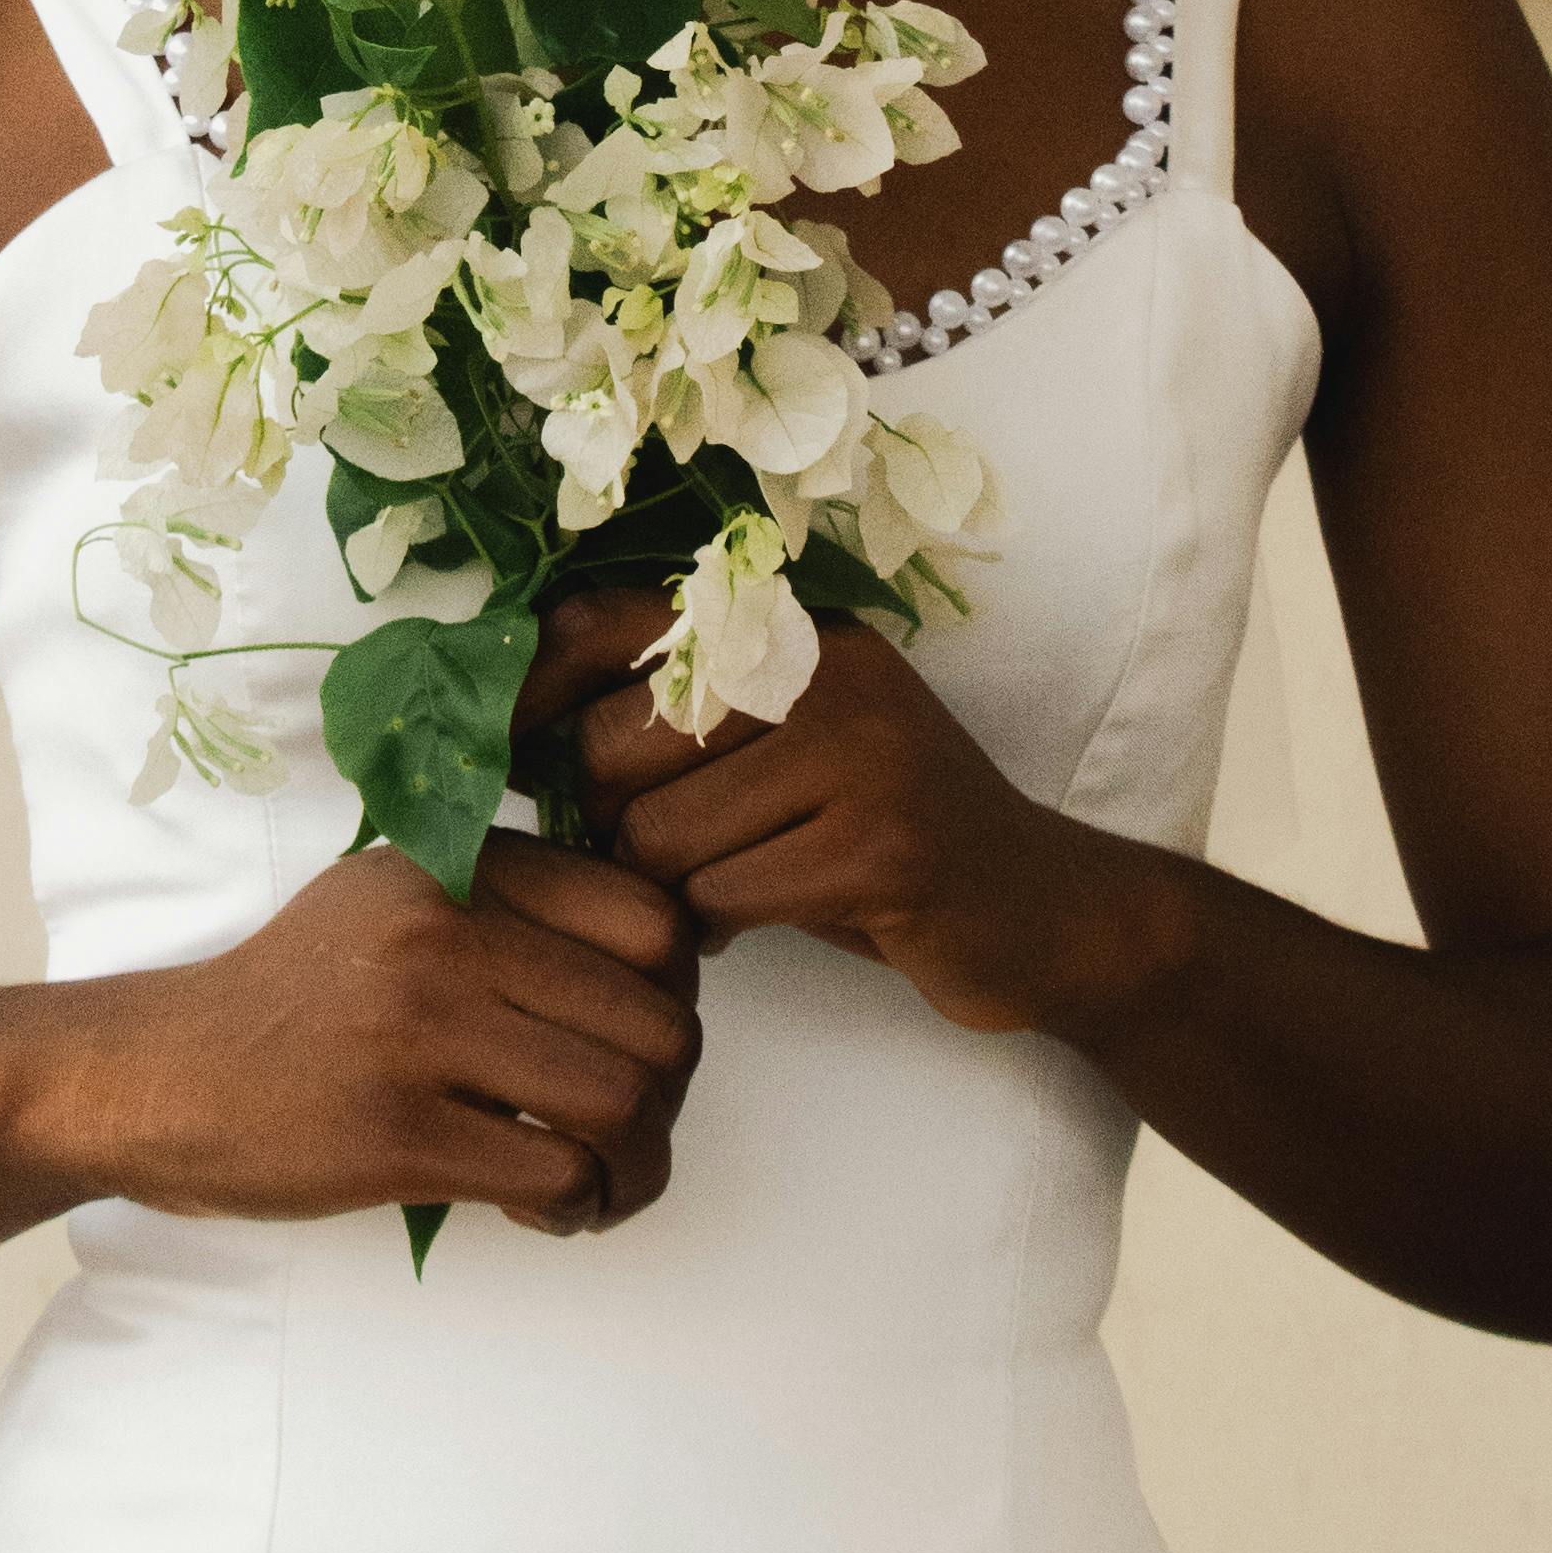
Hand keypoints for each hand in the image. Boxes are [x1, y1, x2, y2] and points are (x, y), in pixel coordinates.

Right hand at [83, 829, 703, 1236]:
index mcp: (459, 868)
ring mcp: (419, 1032)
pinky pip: (555, 1174)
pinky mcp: (395, 1133)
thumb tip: (662, 960)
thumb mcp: (394, 900)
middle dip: (667, 1097)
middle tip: (625, 1131)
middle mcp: (447, 934)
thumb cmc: (291, 999)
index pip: (655, 921)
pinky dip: (578, 1207)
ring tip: (598, 1184)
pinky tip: (547, 1211)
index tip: (637, 1038)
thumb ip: (510, 905)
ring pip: (621, 1102)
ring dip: (636, 1166)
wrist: (157, 1075)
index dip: (677, 995)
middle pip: (656, 1023)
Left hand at [516, 593, 1184, 1047]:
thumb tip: (524, 730)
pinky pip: (722, 898)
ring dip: (672, 888)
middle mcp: (827, 667)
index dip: (534, 687)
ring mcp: (864, 753)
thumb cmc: (882, 837)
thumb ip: (688, 719)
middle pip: (616, 745)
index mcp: (794, 626)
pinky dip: (720, 929)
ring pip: (661, 835)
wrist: (1048, 912)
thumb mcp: (793, 746)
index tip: (503, 748)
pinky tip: (759, 924)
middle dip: (613, 822)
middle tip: (657, 855)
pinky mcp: (882, 848)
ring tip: (722, 891)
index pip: (610, 622)